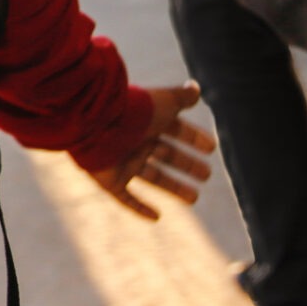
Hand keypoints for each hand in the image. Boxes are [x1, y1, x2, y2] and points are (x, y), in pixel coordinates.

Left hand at [84, 84, 214, 218]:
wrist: (95, 124)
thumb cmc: (134, 112)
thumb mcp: (164, 102)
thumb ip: (182, 97)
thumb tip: (196, 88)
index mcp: (146, 121)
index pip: (175, 130)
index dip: (193, 138)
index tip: (211, 148)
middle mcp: (135, 141)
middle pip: (166, 155)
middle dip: (186, 164)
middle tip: (206, 175)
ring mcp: (122, 161)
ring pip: (153, 177)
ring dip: (174, 187)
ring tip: (194, 198)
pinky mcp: (109, 180)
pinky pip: (126, 197)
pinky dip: (140, 208)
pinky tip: (156, 218)